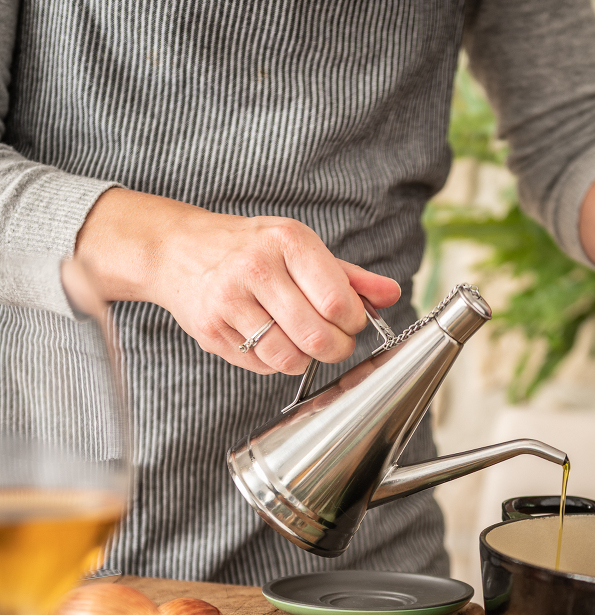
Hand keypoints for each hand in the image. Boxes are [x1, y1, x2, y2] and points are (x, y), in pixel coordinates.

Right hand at [74, 188, 400, 374]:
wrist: (177, 249)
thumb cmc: (248, 248)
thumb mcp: (299, 248)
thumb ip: (349, 276)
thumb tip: (391, 294)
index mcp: (288, 242)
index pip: (339, 302)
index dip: (354, 323)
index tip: (351, 322)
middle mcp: (256, 268)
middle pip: (317, 336)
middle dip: (336, 348)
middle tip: (333, 343)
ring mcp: (230, 301)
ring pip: (289, 358)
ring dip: (305, 360)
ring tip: (301, 342)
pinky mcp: (211, 330)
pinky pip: (261, 365)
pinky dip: (275, 362)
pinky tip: (270, 340)